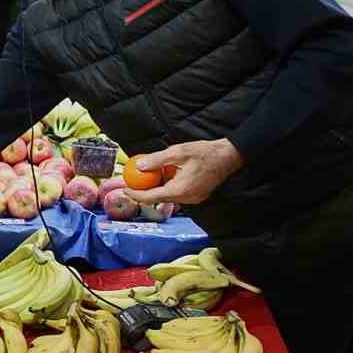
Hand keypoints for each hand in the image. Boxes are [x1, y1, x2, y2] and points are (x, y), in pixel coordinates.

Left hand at [126, 138, 243, 206]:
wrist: (228, 157)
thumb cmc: (204, 152)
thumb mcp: (178, 152)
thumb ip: (157, 160)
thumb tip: (140, 166)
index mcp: (180, 190)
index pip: (152, 197)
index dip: (136, 194)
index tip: (124, 189)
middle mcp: (187, 199)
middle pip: (159, 199)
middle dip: (144, 193)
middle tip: (132, 183)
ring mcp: (194, 199)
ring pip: (169, 197)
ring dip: (157, 189)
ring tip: (146, 179)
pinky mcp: (198, 196)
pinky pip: (178, 194)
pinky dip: (168, 188)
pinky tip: (164, 177)